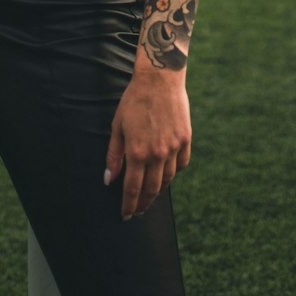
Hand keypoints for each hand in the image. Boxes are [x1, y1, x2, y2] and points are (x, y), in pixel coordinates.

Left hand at [104, 62, 191, 219]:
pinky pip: (181, 165)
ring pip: (167, 179)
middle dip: (143, 204)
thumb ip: (114, 155)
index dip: (128, 205)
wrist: (159, 79)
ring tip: (150, 195)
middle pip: (152, 190)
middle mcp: (157, 154)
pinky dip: (174, 172)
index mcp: (137, 152)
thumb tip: (109, 180)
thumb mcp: (117, 126)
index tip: (125, 215)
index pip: (132, 189)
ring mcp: (174, 148)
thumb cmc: (134, 101)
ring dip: (158, 190)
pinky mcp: (186, 140)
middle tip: (137, 212)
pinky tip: (167, 174)